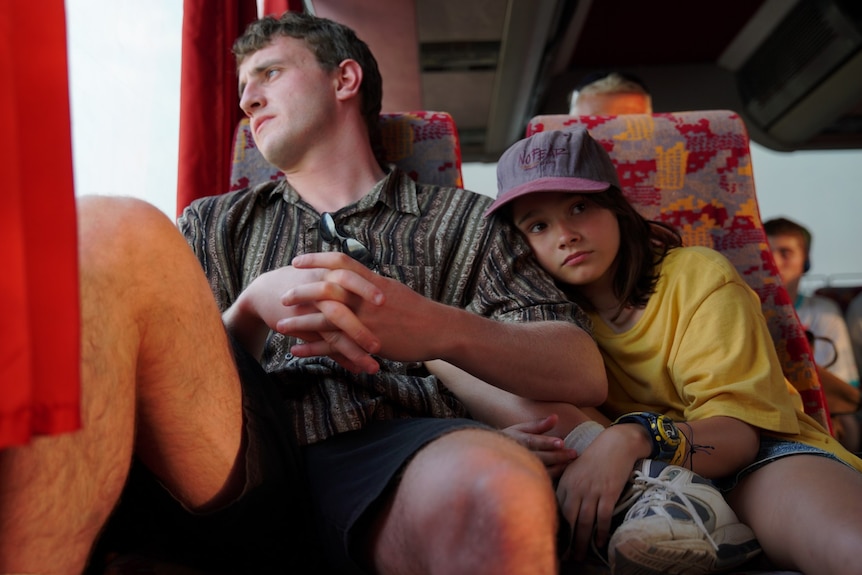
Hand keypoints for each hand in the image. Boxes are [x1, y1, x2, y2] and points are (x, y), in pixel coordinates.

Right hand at [228, 261, 383, 372]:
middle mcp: (319, 292)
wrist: (266, 291)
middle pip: (340, 308)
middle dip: (360, 327)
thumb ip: (352, 284)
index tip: (387, 299)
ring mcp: (309, 311)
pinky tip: (356, 369)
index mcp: (329, 274)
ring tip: (373, 367)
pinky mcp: (301, 326)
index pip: (350, 277)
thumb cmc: (305, 280)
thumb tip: (387, 293)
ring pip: (332, 332)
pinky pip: (322, 344)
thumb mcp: (327, 274)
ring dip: (353, 350)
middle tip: (379, 344)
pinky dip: (340, 358)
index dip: (367, 287)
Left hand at [285, 252, 450, 364]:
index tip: (296, 261)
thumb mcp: (392, 289)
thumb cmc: (417, 310)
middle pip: (326, 288)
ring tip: (280, 327)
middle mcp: (366, 298)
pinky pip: (334, 345)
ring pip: (324, 319)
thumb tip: (355, 278)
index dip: (316, 260)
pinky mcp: (366, 341)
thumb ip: (370, 284)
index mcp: (371, 281)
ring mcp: (366, 320)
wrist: (438, 329)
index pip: (339, 262)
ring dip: (299, 323)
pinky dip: (313, 347)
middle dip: (301, 292)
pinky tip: (297, 350)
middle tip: (283, 296)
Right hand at [500, 415, 576, 477]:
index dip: (546, 442)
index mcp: (517, 440)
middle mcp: (519, 455)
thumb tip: (556, 417)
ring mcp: (521, 468)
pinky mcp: (525, 478)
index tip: (561, 442)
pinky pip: (541, 478)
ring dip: (557, 466)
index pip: (533, 441)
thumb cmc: (510, 439)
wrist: (490, 458)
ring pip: (541, 470)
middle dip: (557, 455)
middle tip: (573, 453)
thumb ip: (538, 425)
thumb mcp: (520, 429)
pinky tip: (563, 470)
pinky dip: (553, 475)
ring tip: (571, 462)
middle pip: (540, 457)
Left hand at [556, 426, 642, 560]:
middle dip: (568, 541)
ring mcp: (592, 491)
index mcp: (565, 482)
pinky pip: (603, 517)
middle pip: (569, 520)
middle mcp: (576, 488)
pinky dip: (601, 532)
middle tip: (567, 556)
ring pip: (585, 522)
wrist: (616, 444)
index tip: (555, 541)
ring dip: (582, 542)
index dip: (556, 527)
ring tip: (580, 556)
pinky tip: (600, 543)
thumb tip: (562, 508)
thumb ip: (568, 487)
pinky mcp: (609, 493)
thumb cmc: (595, 457)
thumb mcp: (575, 470)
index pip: (557, 509)